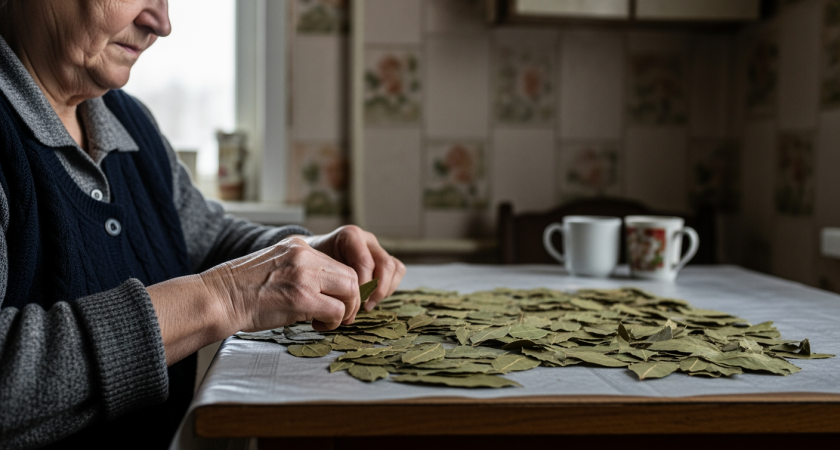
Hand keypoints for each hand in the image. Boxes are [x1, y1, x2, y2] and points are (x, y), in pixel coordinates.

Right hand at [199, 237, 360, 331]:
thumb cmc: (241, 290)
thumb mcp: (274, 267)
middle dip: (351, 299)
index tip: (336, 301)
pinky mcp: (301, 297)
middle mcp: (304, 255)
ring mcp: (303, 275)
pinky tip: (317, 326)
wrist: (217, 298)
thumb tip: (324, 291)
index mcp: (297, 246)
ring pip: (350, 290)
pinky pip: (336, 310)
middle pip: (351, 275)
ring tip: (328, 321)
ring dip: (345, 311)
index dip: (342, 286)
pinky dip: (333, 323)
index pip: (337, 263)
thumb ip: (300, 271)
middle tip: (341, 315)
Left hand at [301, 225, 405, 310]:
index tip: (352, 303)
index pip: (365, 263)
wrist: (313, 255)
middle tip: (363, 306)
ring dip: (384, 290)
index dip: (362, 286)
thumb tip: (344, 316)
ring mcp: (377, 248)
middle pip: (385, 264)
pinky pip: (398, 270)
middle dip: (376, 290)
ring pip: (395, 267)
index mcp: (350, 236)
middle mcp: (367, 239)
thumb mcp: (316, 269)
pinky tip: (373, 298)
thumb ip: (330, 285)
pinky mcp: (383, 258)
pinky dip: (389, 287)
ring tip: (368, 304)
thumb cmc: (313, 263)